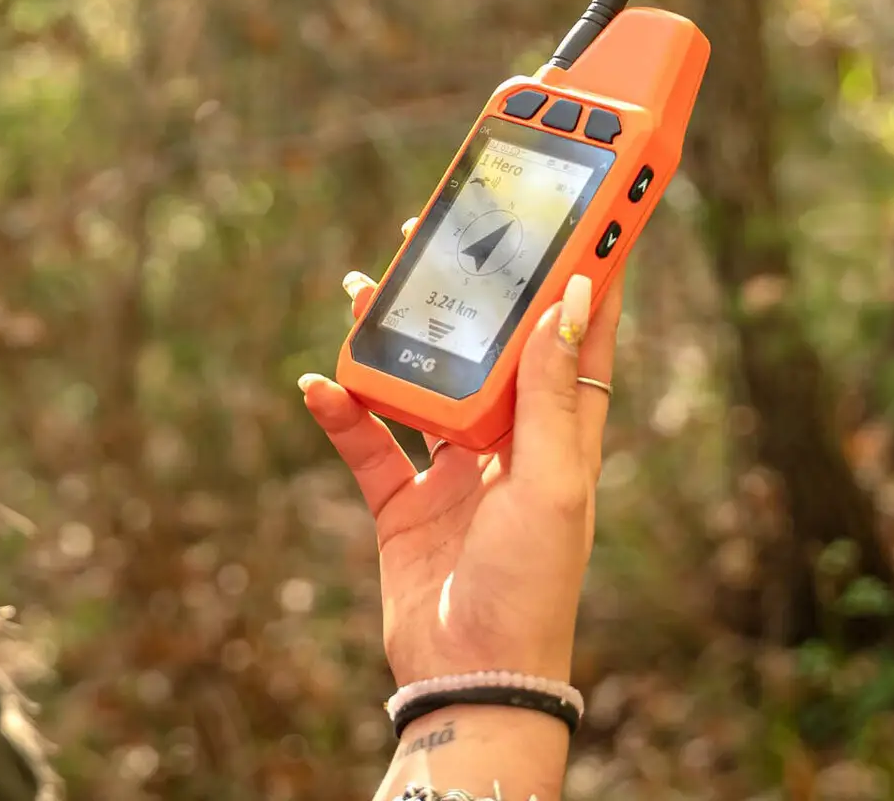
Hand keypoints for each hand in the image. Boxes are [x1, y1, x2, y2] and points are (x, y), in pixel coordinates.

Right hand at [300, 220, 623, 687]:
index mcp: (559, 437)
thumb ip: (552, 393)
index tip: (570, 215)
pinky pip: (366, 443)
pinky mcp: (403, 504)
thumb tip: (575, 298)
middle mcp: (507, 446)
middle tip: (433, 234)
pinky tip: (318, 383)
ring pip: (418, 383)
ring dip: (390, 337)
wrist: (472, 677)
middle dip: (461, 292)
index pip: (573, 339)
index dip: (575, 277)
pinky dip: (341, 411)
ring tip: (360, 290)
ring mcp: (453, 473)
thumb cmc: (532, 586)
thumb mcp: (550, 483)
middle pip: (483, 348)